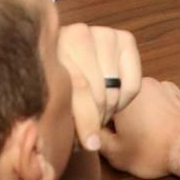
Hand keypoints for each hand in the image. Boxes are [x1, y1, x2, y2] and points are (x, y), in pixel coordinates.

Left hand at [56, 23, 142, 152]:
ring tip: (97, 115)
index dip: (86, 120)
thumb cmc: (52, 85)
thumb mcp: (47, 100)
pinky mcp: (124, 38)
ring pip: (115, 89)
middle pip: (98, 91)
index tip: (90, 145)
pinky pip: (132, 82)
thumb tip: (64, 146)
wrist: (63, 57)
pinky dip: (125, 99)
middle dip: (97, 118)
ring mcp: (103, 33)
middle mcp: (78, 33)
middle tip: (90, 133)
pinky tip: (111, 100)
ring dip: (109, 110)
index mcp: (51, 48)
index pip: (78, 89)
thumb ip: (55, 114)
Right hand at [98, 77, 179, 179]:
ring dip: (141, 112)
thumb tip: (89, 130)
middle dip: (121, 114)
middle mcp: (145, 83)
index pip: (102, 101)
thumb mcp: (116, 153)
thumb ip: (97, 138)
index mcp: (124, 93)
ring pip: (143, 98)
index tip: (104, 132)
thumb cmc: (153, 151)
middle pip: (123, 97)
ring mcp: (165, 86)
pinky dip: (159, 111)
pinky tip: (160, 128)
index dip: (100, 119)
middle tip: (124, 135)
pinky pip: (162, 100)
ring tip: (145, 134)